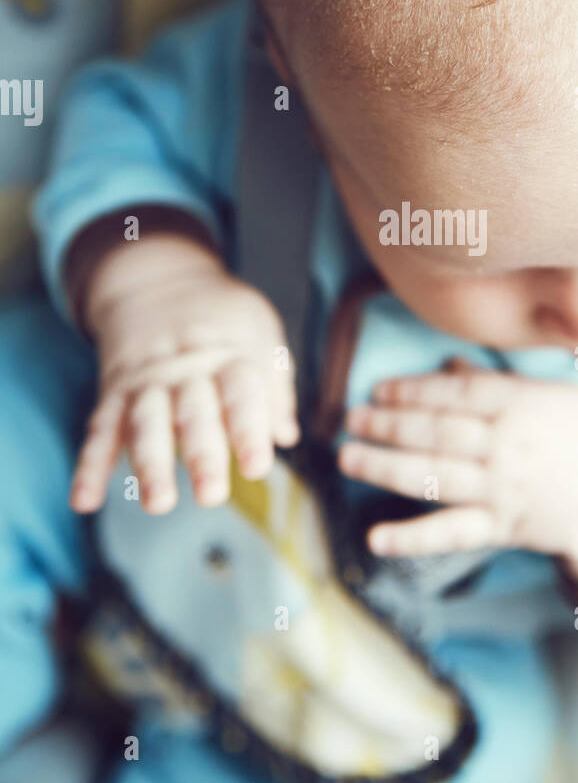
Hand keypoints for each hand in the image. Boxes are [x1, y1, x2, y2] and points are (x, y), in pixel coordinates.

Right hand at [71, 235, 297, 513]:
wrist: (159, 279)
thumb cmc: (222, 317)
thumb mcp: (260, 333)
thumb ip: (274, 386)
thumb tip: (287, 435)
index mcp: (228, 358)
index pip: (241, 395)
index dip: (250, 431)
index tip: (257, 466)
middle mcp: (185, 373)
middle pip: (193, 414)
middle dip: (202, 454)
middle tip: (211, 495)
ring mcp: (146, 384)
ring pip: (147, 424)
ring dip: (150, 465)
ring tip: (157, 502)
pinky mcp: (114, 395)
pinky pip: (99, 431)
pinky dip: (89, 466)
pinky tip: (85, 500)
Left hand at [339, 366, 577, 588]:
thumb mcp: (551, 396)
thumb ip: (497, 383)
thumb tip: (448, 364)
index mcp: (521, 405)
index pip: (457, 393)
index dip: (414, 389)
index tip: (379, 389)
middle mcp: (508, 446)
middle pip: (437, 432)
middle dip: (389, 424)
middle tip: (351, 418)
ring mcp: (503, 489)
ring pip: (434, 477)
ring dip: (385, 467)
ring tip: (348, 457)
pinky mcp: (502, 528)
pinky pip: (451, 534)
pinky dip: (412, 538)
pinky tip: (376, 539)